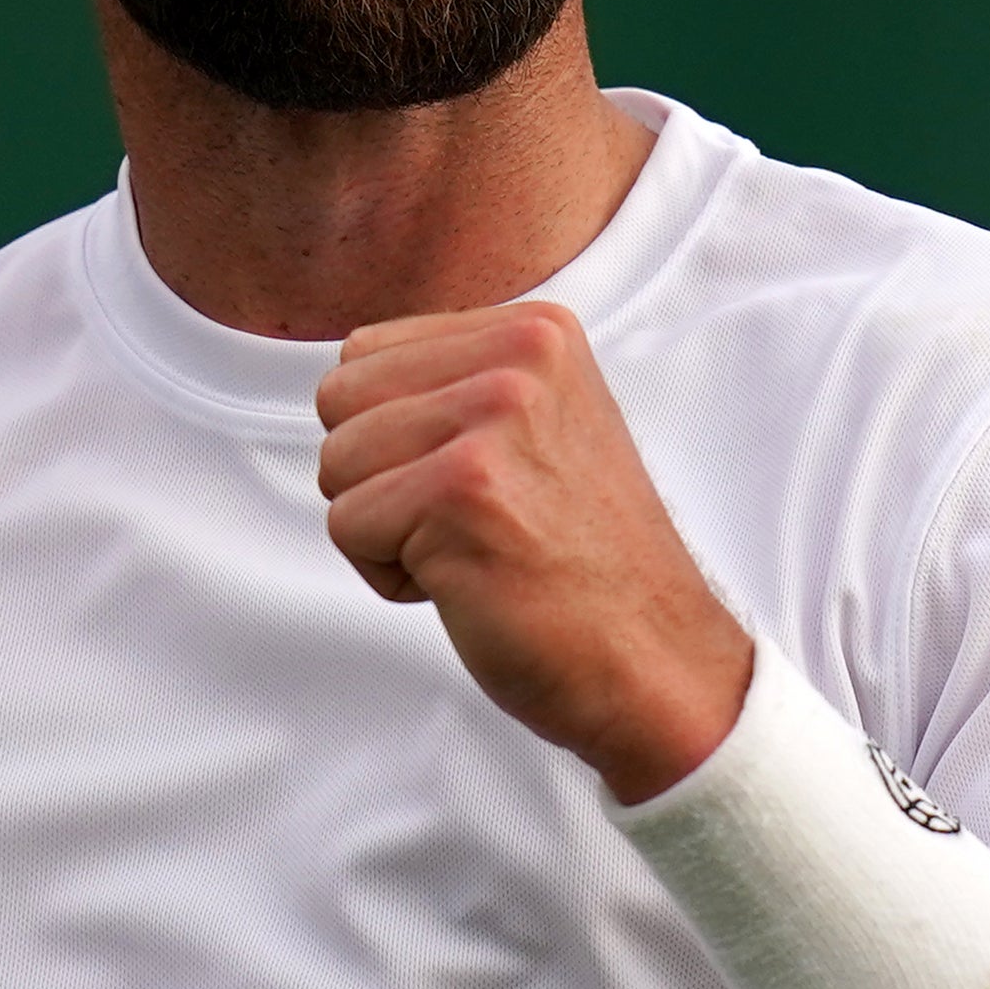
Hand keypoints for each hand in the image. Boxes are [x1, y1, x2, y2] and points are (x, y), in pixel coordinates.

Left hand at [313, 300, 754, 798]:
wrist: (653, 659)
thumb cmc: (586, 565)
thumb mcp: (541, 425)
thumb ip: (458, 383)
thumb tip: (348, 375)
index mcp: (536, 330)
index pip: (365, 354)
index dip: (395, 437)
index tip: (480, 483)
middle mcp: (520, 357)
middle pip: (338, 399)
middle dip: (377, 475)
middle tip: (469, 521)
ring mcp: (492, 419)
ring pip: (336, 462)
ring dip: (385, 528)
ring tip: (473, 550)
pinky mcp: (461, 490)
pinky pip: (347, 525)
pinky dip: (390, 575)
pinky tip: (470, 583)